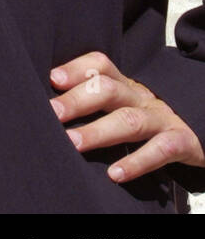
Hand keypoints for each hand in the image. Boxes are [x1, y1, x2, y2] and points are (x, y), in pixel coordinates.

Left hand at [49, 50, 204, 182]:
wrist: (191, 131)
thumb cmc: (143, 117)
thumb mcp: (121, 103)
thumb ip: (92, 100)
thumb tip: (47, 106)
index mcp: (124, 85)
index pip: (101, 64)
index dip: (77, 68)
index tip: (53, 79)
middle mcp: (140, 97)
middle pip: (109, 90)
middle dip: (78, 100)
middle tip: (53, 113)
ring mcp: (160, 118)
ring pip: (129, 120)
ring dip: (99, 131)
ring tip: (73, 143)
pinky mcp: (180, 141)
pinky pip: (160, 150)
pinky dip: (137, 162)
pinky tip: (115, 174)